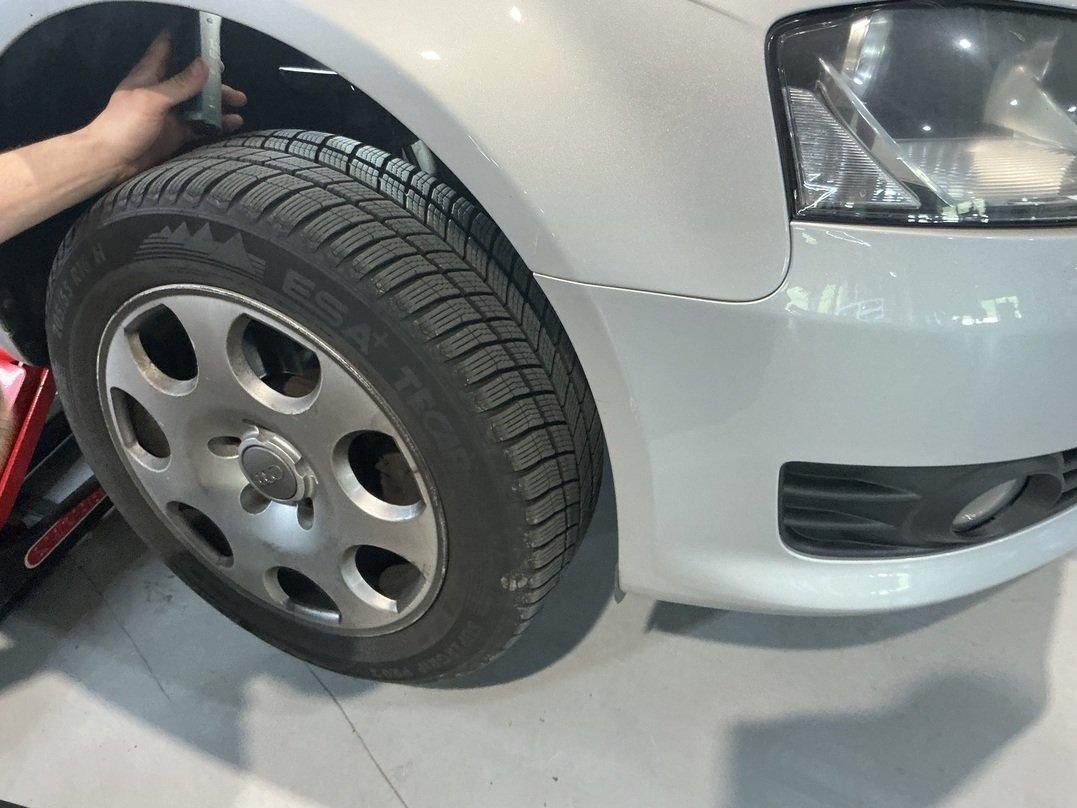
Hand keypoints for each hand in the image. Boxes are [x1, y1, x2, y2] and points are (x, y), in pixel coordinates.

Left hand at [83, 31, 246, 182]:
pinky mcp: (177, 132)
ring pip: (199, 101)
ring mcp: (171, 113)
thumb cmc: (124, 124)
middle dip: (210, 77)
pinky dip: (216, 123)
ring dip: (218, 101)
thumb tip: (204, 66)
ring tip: (240, 102)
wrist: (112, 161)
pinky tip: (232, 123)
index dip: (184, 41)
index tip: (205, 38)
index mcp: (150, 75)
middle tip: (230, 78)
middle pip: (190, 78)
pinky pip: (201, 125)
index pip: (167, 49)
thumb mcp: (152, 100)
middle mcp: (162, 91)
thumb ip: (179, 85)